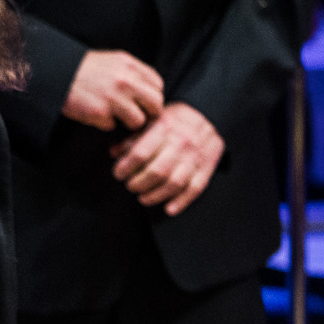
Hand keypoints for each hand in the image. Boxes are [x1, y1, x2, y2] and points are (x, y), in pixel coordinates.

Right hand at [61, 49, 163, 131]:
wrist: (53, 72)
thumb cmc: (84, 69)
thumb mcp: (112, 61)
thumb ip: (134, 74)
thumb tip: (152, 92)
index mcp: (130, 65)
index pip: (158, 86)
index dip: (149, 96)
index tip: (140, 100)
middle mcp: (126, 80)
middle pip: (156, 105)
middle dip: (146, 112)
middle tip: (132, 113)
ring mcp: (114, 97)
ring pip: (138, 121)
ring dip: (126, 121)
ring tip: (111, 114)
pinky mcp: (100, 112)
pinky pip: (113, 126)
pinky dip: (104, 123)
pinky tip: (93, 113)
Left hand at [111, 101, 223, 215]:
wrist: (209, 115)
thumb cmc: (173, 119)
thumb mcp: (151, 120)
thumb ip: (133, 137)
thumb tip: (113, 153)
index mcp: (163, 129)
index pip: (140, 153)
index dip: (125, 167)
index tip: (118, 174)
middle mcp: (180, 144)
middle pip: (157, 171)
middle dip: (139, 184)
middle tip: (130, 186)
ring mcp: (194, 158)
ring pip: (174, 183)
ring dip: (156, 195)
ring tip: (143, 198)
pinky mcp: (206, 168)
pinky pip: (194, 189)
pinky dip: (181, 202)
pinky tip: (168, 209)